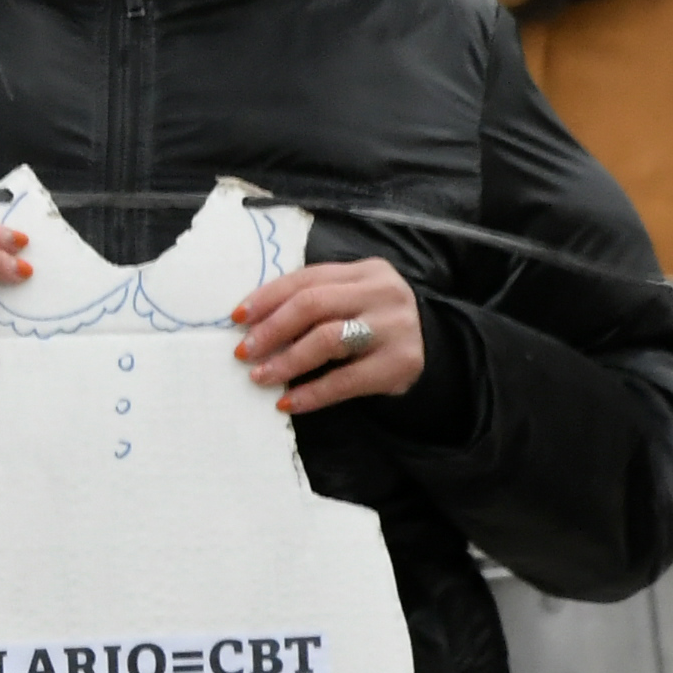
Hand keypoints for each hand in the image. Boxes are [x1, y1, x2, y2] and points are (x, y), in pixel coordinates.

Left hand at [230, 258, 425, 415]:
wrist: (436, 350)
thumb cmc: (375, 324)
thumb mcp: (352, 300)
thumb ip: (315, 300)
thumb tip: (251, 323)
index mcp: (365, 270)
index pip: (306, 278)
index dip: (266, 298)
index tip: (236, 319)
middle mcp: (382, 292)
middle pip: (313, 304)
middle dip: (271, 329)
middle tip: (243, 352)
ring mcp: (394, 327)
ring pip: (328, 338)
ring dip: (286, 360)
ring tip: (260, 377)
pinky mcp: (400, 363)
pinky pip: (345, 380)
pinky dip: (311, 393)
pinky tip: (287, 402)